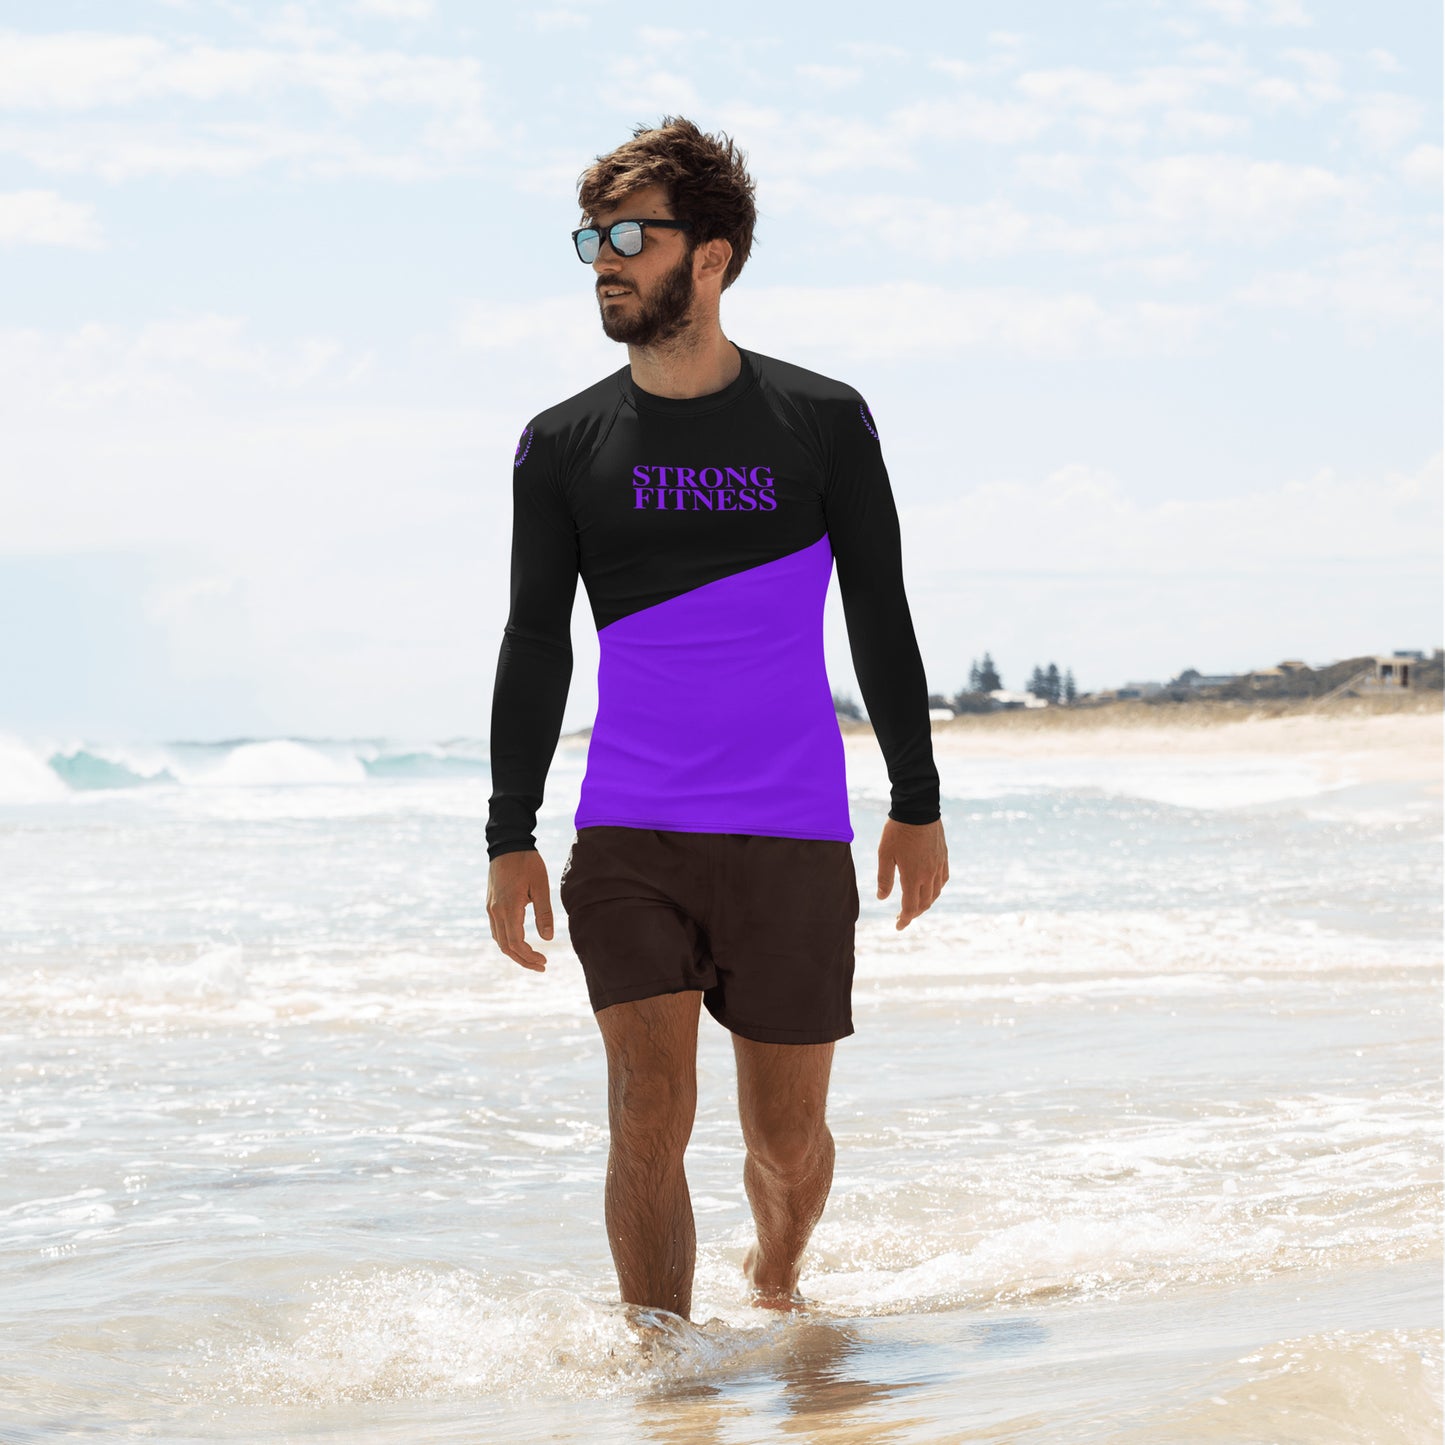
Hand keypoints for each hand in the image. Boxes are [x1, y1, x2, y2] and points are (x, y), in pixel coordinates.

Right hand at [487, 849, 553, 971]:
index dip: (529, 957)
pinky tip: (520, 943)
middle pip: (506, 947)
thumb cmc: (527, 863)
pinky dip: (507, 941)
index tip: (544, 962)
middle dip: (523, 960)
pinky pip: (496, 930)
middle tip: (541, 966)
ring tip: (532, 958)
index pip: (516, 943)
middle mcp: (496, 911)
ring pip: (499, 940)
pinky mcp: (491, 904)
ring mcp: (491, 908)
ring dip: (514, 953)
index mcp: (509, 908)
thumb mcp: (541, 886)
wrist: (507, 844)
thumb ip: (544, 913)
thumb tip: (547, 939)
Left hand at [876, 817, 947, 929]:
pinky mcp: (944, 857)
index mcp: (913, 877)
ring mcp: (938, 866)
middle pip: (924, 904)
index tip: (898, 926)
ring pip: (935, 893)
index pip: (910, 907)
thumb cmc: (897, 831)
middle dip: (913, 913)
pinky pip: (943, 880)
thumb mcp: (884, 854)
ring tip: (915, 905)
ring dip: (925, 903)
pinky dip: (936, 889)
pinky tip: (930, 888)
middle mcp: (929, 875)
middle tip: (902, 916)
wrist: (918, 809)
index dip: (904, 919)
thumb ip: (884, 878)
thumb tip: (882, 898)